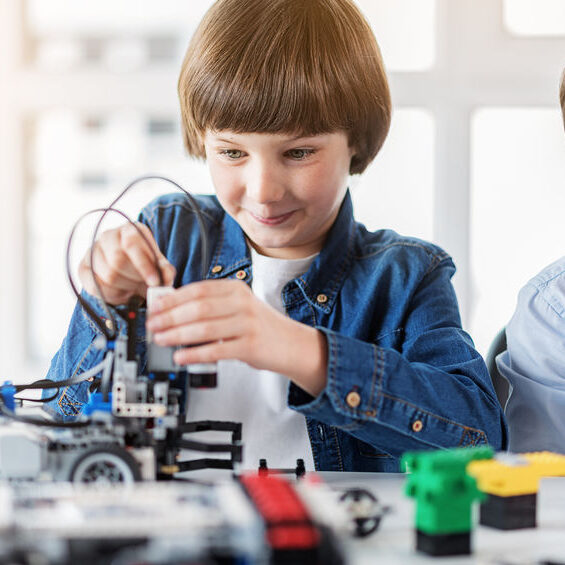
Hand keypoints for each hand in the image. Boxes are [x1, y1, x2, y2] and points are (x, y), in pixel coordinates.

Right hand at [78, 222, 175, 305]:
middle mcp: (108, 236)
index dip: (143, 265)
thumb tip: (165, 276)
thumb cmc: (145, 267)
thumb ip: (165, 270)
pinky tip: (122, 292)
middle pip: (117, 260)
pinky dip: (113, 294)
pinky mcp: (83, 268)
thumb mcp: (159, 266)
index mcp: (130, 229)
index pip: (132, 243)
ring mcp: (93, 251)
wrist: (127, 274)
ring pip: (107, 274)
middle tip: (143, 286)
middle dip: (134, 279)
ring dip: (125, 287)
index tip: (154, 281)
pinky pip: (96, 286)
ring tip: (134, 288)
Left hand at [146, 279, 327, 395]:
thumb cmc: (260, 326)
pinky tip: (180, 357)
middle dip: (170, 317)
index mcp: (236, 289)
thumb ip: (212, 306)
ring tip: (161, 340)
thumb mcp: (239, 307)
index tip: (154, 307)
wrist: (292, 343)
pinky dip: (194, 354)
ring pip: (204, 328)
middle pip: (198, 308)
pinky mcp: (250, 346)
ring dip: (177, 335)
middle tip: (153, 326)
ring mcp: (247, 324)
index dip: (172, 298)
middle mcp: (242, 303)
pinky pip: (216, 350)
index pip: (198, 290)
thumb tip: (172, 310)